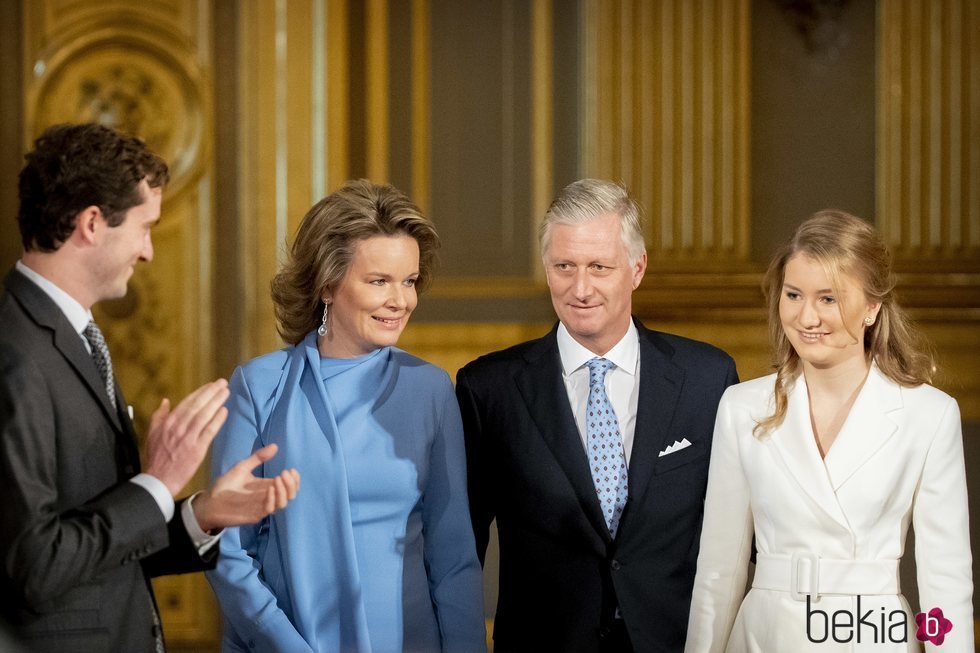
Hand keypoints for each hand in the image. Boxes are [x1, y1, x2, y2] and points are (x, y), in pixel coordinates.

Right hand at [144, 379, 229, 496]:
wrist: (158, 479)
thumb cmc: (156, 458)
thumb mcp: (152, 433)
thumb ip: (159, 416)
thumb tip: (165, 401)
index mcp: (168, 423)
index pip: (187, 402)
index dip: (200, 392)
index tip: (210, 385)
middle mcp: (178, 427)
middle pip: (197, 405)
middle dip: (211, 392)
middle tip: (222, 383)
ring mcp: (188, 438)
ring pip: (204, 415)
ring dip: (216, 402)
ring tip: (226, 392)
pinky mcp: (197, 449)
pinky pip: (209, 431)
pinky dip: (217, 420)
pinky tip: (224, 411)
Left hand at [192, 444, 299, 531]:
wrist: (209, 502)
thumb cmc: (225, 486)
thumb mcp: (242, 467)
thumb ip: (258, 458)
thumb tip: (275, 446)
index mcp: (267, 487)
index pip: (288, 486)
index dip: (294, 480)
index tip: (291, 469)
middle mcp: (268, 498)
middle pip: (289, 495)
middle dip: (292, 485)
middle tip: (286, 473)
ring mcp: (262, 507)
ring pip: (282, 504)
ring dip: (284, 491)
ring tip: (278, 479)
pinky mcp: (255, 515)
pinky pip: (269, 509)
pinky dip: (272, 498)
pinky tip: (269, 488)